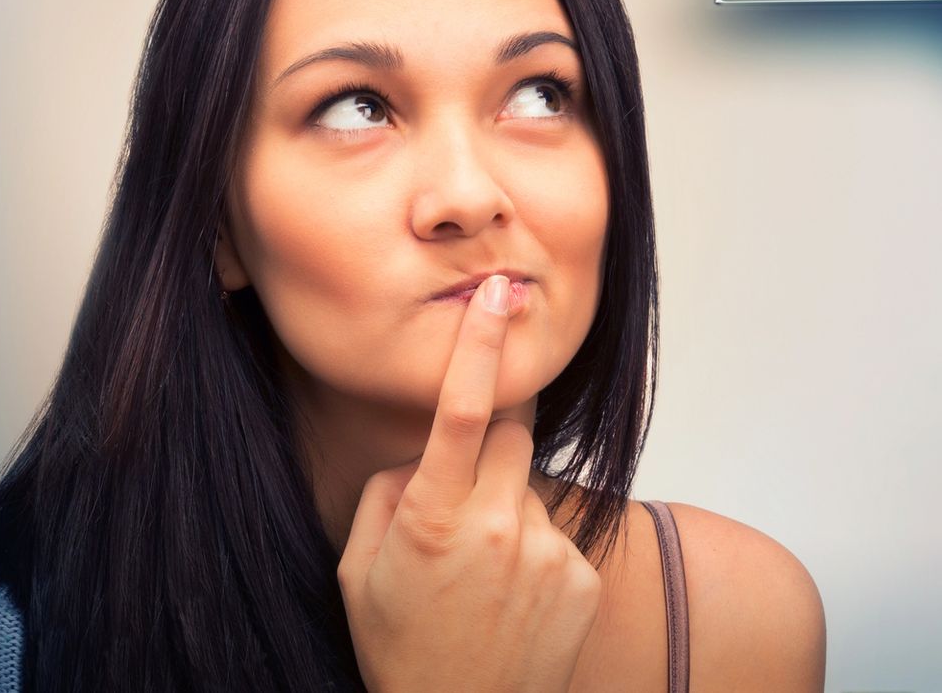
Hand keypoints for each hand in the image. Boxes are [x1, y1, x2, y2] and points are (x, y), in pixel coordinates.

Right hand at [338, 274, 602, 692]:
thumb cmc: (400, 651)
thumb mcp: (357, 575)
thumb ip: (387, 494)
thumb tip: (424, 451)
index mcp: (434, 517)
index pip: (460, 409)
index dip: (478, 344)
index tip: (496, 291)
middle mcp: (497, 525)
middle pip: (510, 433)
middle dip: (489, 443)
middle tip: (461, 501)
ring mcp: (548, 551)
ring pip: (529, 491)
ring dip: (507, 515)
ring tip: (481, 583)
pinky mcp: (584, 576)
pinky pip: (558, 536)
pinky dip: (535, 558)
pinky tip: (512, 605)